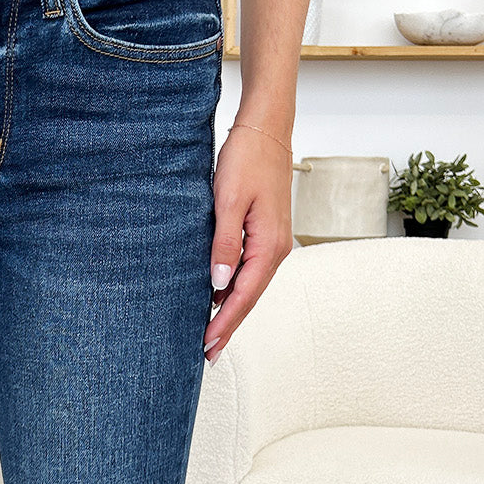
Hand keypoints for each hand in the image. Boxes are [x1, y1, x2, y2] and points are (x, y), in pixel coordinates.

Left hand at [203, 124, 294, 362]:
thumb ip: (224, 244)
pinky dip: (234, 290)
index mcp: (269, 245)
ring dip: (231, 310)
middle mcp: (276, 249)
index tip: (207, 346)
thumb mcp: (228, 200)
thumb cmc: (247, 159)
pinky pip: (250, 271)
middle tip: (207, 354)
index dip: (225, 323)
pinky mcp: (266, 234)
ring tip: (210, 334)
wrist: (266, 129)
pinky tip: (218, 297)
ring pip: (250, 286)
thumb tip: (219, 283)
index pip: (244, 295)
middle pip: (249, 298)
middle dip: (228, 326)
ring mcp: (273, 242)